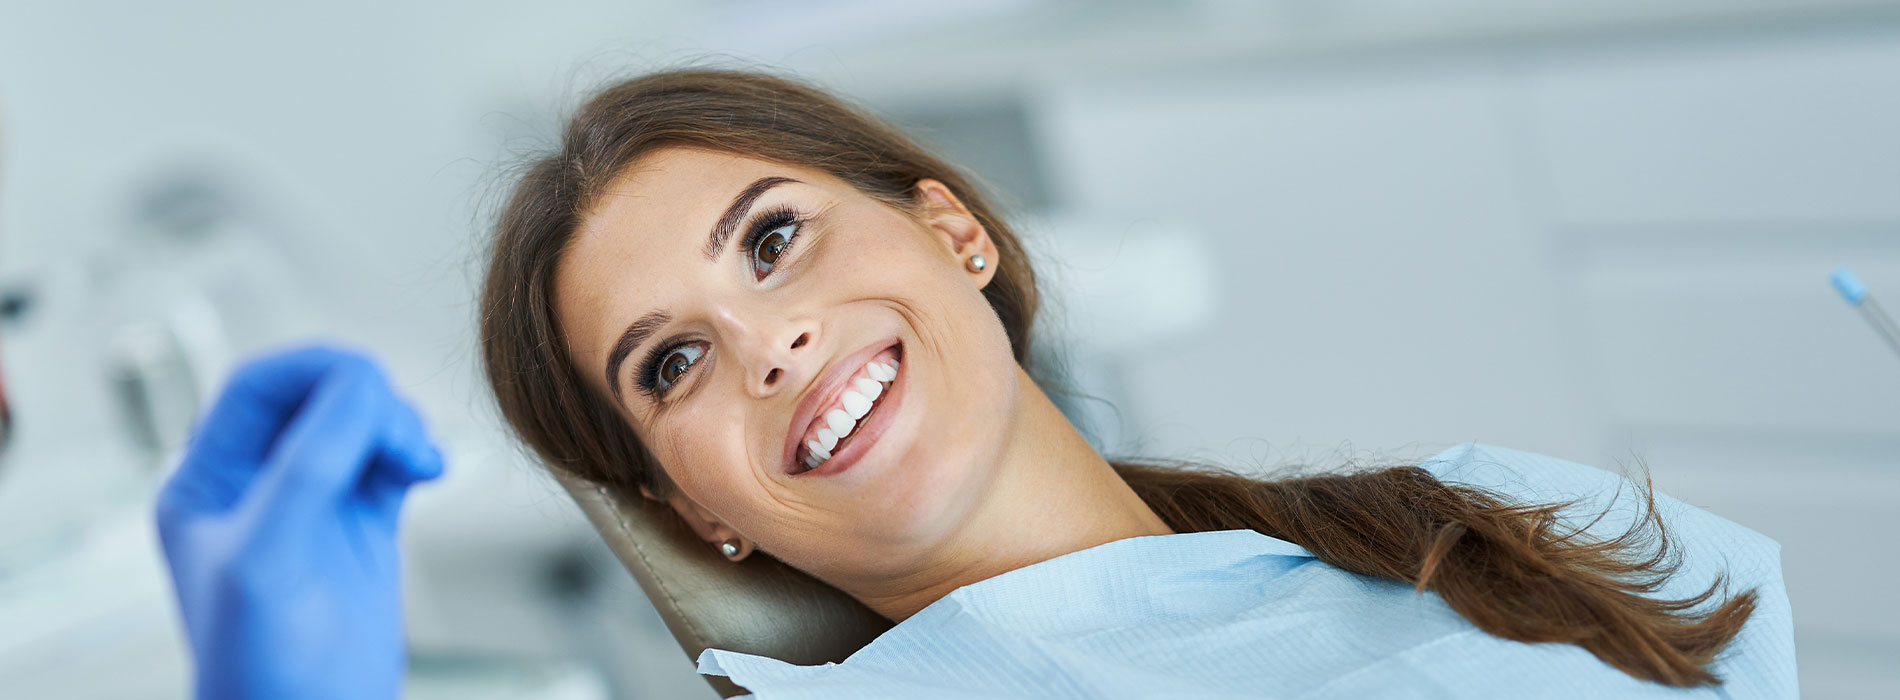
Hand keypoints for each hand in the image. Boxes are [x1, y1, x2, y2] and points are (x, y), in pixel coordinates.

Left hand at [156, 346, 443, 699]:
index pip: (257, 386)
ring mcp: (312, 501)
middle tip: (401, 434)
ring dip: (397, 423)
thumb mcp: (267, 556)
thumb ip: (306, 466)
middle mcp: (256, 483)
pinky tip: (427, 470)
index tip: (368, 382)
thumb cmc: (260, 666)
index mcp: (207, 481)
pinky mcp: (361, 522)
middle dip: (366, 399)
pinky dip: (415, 450)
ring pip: (358, 420)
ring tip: (418, 461)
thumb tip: (359, 387)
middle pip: (316, 394)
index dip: (314, 369)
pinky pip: (389, 457)